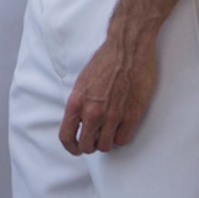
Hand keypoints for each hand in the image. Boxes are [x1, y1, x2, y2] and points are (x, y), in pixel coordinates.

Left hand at [59, 32, 157, 155]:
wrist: (128, 48)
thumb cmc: (106, 61)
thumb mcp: (82, 82)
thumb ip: (79, 103)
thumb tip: (79, 120)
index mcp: (77, 102)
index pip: (66, 136)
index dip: (70, 147)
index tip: (75, 149)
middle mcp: (93, 111)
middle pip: (87, 146)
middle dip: (89, 146)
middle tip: (95, 140)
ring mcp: (113, 115)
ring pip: (105, 146)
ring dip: (106, 142)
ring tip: (109, 132)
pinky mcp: (132, 115)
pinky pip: (123, 140)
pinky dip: (121, 137)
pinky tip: (121, 128)